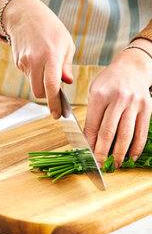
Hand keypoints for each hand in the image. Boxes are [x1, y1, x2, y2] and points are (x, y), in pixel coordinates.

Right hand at [0, 0, 73, 117]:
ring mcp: (24, 62)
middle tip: (56, 93)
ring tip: (47, 66)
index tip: (58, 115)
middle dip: (48, 96)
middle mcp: (35, 60)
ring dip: (41, 83)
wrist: (23, 14)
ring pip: (33, 85)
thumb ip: (66, 65)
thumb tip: (67, 83)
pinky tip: (38, 59)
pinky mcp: (17, 62)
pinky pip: (28, 76)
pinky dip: (35, 74)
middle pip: (39, 92)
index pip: (52, 86)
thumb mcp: (66, 42)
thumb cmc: (50, 27)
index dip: (55, 103)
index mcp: (51, 55)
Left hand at [84, 39, 151, 167]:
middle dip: (102, 152)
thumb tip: (88, 140)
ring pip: (126, 134)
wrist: (132, 67)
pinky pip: (142, 131)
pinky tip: (131, 156)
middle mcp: (118, 98)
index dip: (89, 143)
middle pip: (109, 131)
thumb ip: (92, 114)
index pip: (93, 124)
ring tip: (114, 164)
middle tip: (99, 166)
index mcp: (100, 94)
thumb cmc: (109, 81)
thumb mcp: (94, 92)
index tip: (87, 156)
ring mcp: (134, 103)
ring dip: (119, 153)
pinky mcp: (146, 108)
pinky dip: (136, 147)